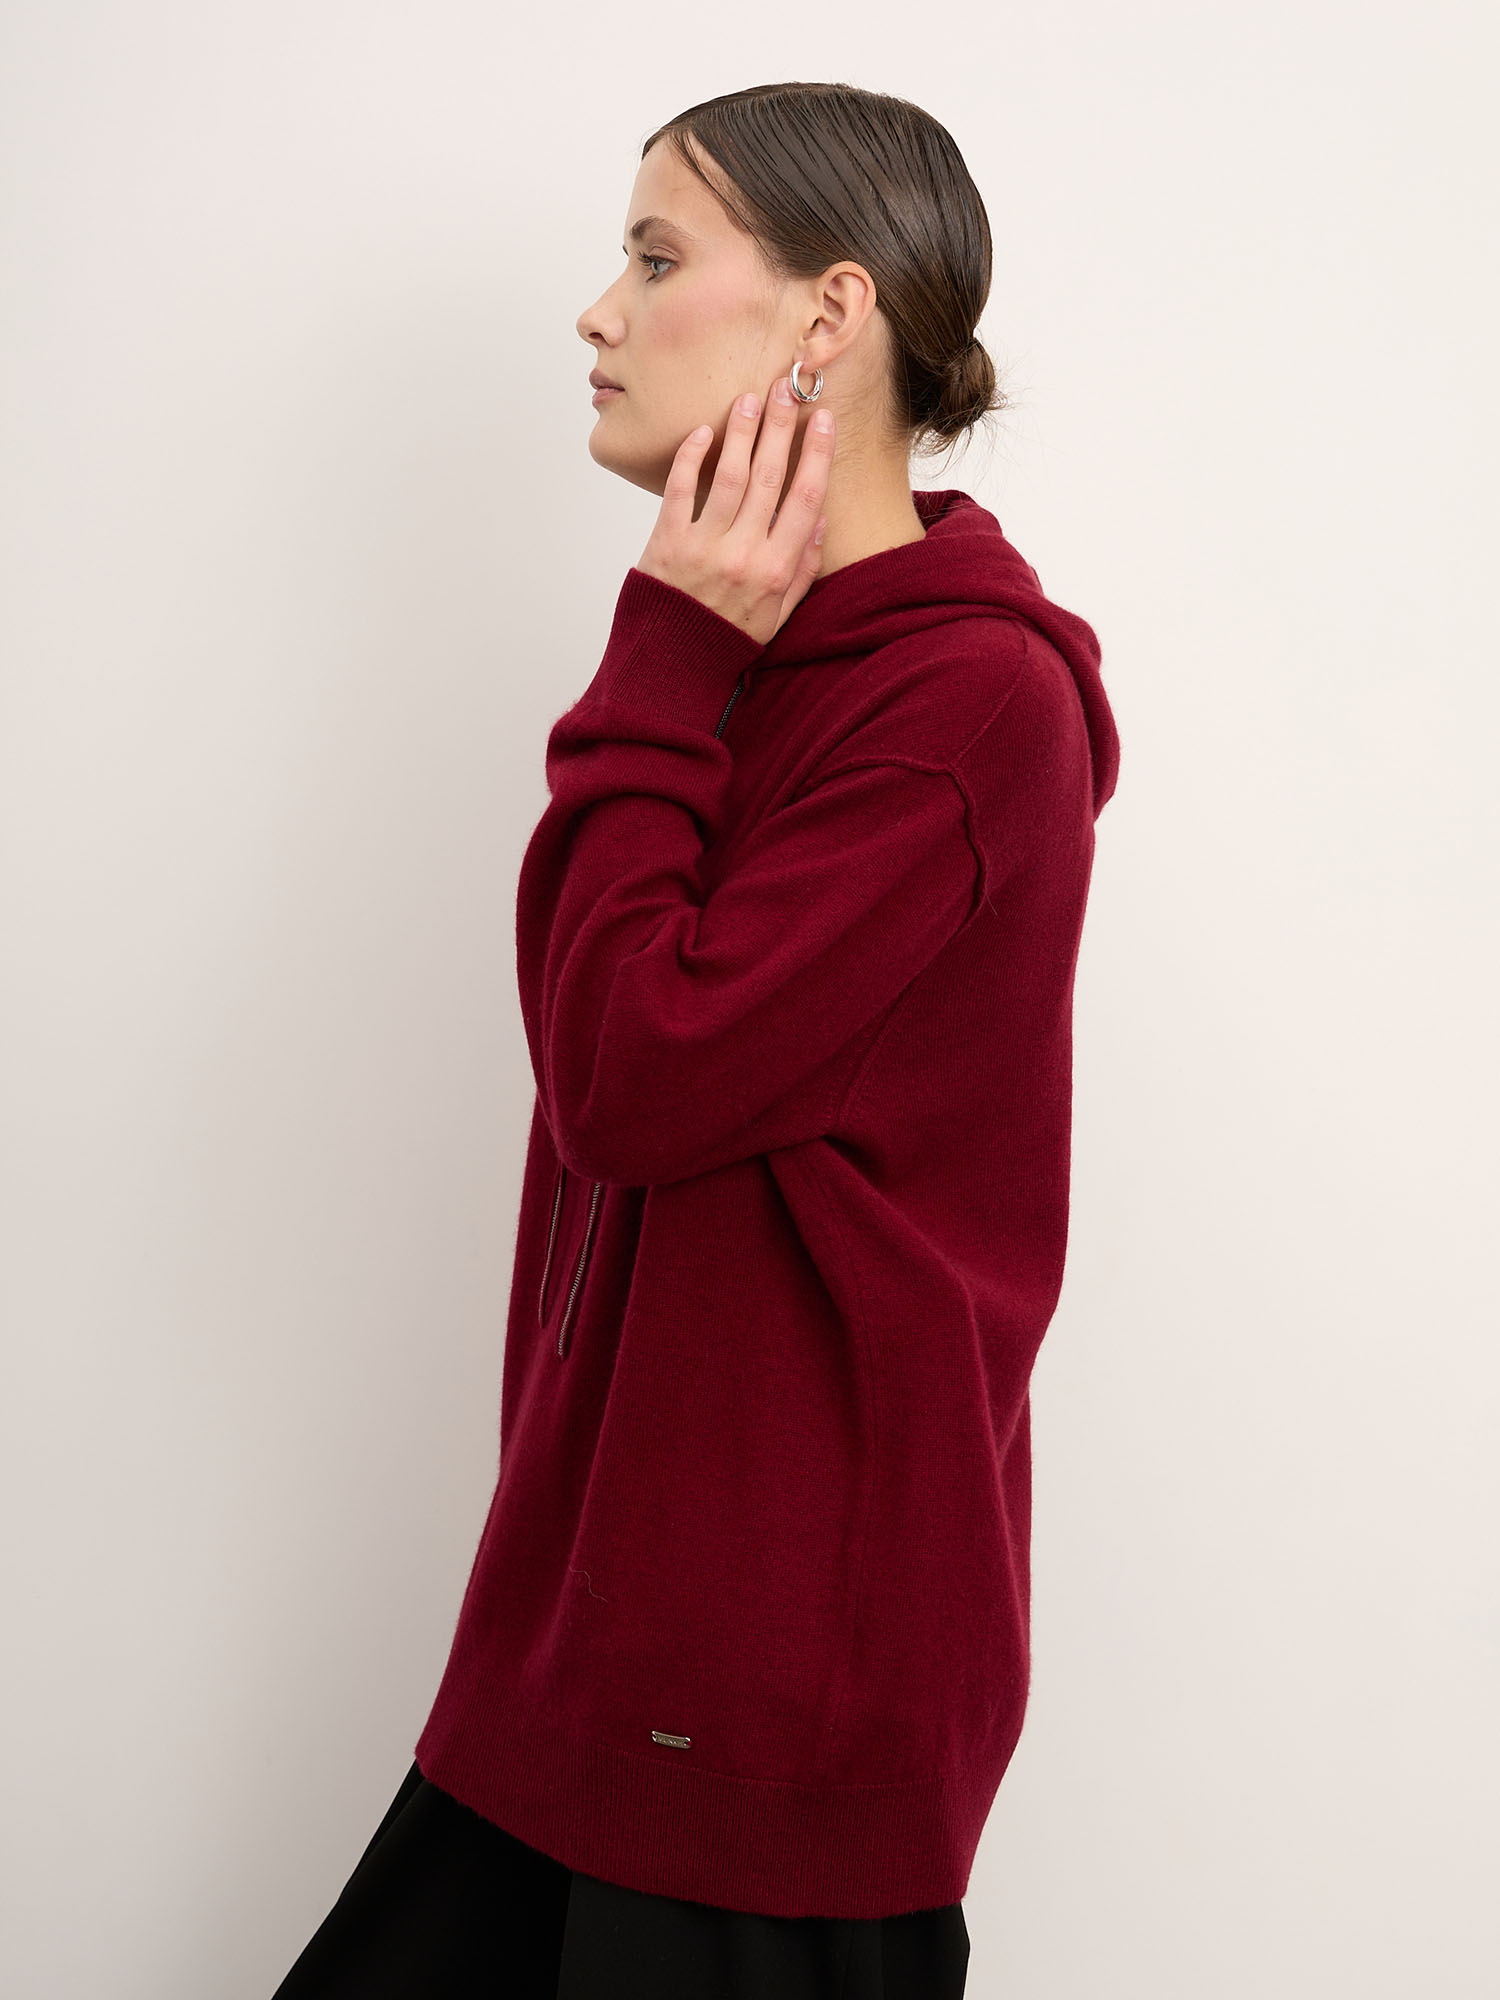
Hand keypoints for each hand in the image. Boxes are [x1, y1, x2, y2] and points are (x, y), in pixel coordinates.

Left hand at [635, 378, 835, 648]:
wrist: (672, 665)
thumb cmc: (725, 640)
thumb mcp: (777, 616)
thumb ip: (801, 571)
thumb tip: (820, 523)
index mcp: (776, 570)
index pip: (805, 499)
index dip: (817, 454)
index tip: (823, 420)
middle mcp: (744, 553)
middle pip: (769, 476)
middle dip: (781, 427)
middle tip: (786, 388)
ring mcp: (704, 546)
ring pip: (728, 476)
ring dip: (741, 432)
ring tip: (749, 399)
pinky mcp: (667, 542)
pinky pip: (680, 489)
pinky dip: (692, 458)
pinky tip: (705, 432)